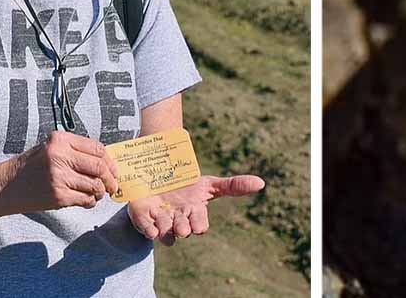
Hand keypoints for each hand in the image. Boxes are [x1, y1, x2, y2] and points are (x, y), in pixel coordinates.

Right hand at [0, 131, 120, 214]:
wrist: (4, 186)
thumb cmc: (30, 167)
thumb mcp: (51, 149)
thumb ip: (75, 151)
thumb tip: (106, 162)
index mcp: (60, 140)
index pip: (97, 148)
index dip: (110, 161)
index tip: (114, 170)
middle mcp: (60, 156)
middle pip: (99, 167)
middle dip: (110, 178)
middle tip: (113, 185)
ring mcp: (59, 177)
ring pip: (95, 185)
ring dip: (101, 192)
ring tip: (98, 193)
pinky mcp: (58, 196)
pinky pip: (85, 199)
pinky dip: (91, 201)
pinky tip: (87, 200)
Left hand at [127, 175, 264, 244]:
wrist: (160, 176)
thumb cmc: (187, 184)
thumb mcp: (210, 183)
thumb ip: (233, 185)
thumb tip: (262, 183)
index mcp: (194, 213)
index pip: (199, 224)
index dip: (199, 225)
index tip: (198, 227)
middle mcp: (178, 220)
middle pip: (182, 230)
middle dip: (183, 229)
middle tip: (182, 227)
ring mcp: (160, 219)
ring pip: (164, 231)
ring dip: (165, 228)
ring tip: (165, 219)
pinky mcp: (143, 216)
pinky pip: (145, 227)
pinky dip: (148, 228)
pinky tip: (151, 228)